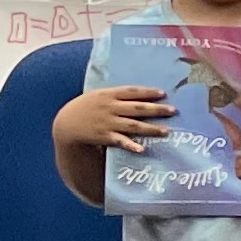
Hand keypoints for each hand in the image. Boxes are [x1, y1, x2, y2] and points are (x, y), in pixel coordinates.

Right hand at [56, 85, 172, 153]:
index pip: (131, 91)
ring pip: (133, 125)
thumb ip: (117, 96)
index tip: (163, 94)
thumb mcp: (98, 96)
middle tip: (173, 111)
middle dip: (156, 109)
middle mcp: (110, 108)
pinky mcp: (104, 136)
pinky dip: (130, 145)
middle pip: (137, 108)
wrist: (66, 124)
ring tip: (166, 131)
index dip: (147, 92)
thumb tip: (140, 95)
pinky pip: (120, 141)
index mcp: (108, 95)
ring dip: (150, 128)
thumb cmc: (86, 108)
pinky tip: (141, 148)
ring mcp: (108, 123)